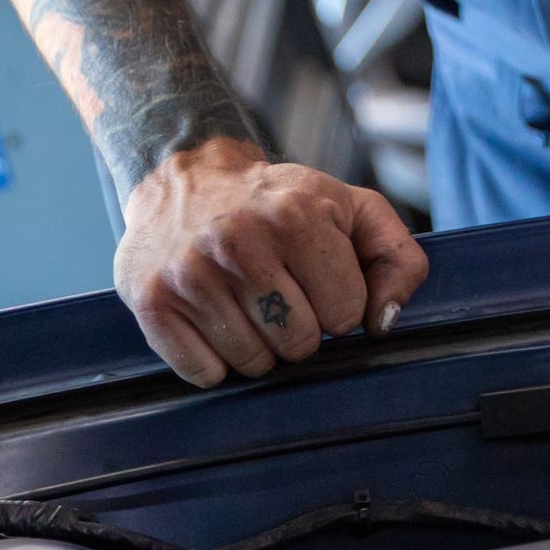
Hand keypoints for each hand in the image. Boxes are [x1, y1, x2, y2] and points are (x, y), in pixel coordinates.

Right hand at [115, 137, 428, 385]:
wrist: (184, 176)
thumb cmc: (277, 201)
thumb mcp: (349, 207)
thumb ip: (396, 258)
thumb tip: (385, 321)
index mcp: (297, 215)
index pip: (346, 313)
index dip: (337, 302)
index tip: (316, 278)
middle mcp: (240, 242)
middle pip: (299, 344)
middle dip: (298, 327)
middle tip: (278, 292)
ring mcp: (191, 274)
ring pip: (253, 363)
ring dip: (257, 344)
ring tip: (244, 300)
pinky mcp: (153, 302)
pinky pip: (205, 374)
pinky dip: (214, 359)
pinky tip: (212, 316)